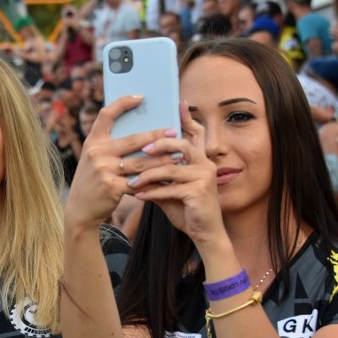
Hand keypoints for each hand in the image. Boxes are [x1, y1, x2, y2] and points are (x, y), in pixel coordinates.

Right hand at [65, 96, 178, 229]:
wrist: (79, 210)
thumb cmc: (93, 181)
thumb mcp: (94, 159)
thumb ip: (110, 146)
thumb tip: (141, 134)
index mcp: (92, 141)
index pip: (106, 114)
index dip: (123, 103)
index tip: (140, 97)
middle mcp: (96, 152)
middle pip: (133, 139)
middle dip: (157, 136)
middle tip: (174, 132)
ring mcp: (104, 169)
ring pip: (141, 162)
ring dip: (163, 159)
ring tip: (178, 156)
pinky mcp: (112, 187)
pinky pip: (140, 182)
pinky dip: (155, 181)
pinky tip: (168, 179)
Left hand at [126, 101, 225, 245]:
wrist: (205, 234)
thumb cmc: (188, 210)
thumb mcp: (172, 189)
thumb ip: (160, 176)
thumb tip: (137, 164)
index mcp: (200, 160)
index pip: (194, 134)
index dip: (187, 118)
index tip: (178, 102)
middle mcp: (205, 165)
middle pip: (182, 144)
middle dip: (160, 145)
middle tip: (142, 150)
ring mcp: (204, 178)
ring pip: (170, 169)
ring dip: (148, 175)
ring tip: (132, 181)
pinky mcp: (199, 193)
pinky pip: (170, 189)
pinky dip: (152, 193)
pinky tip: (138, 196)